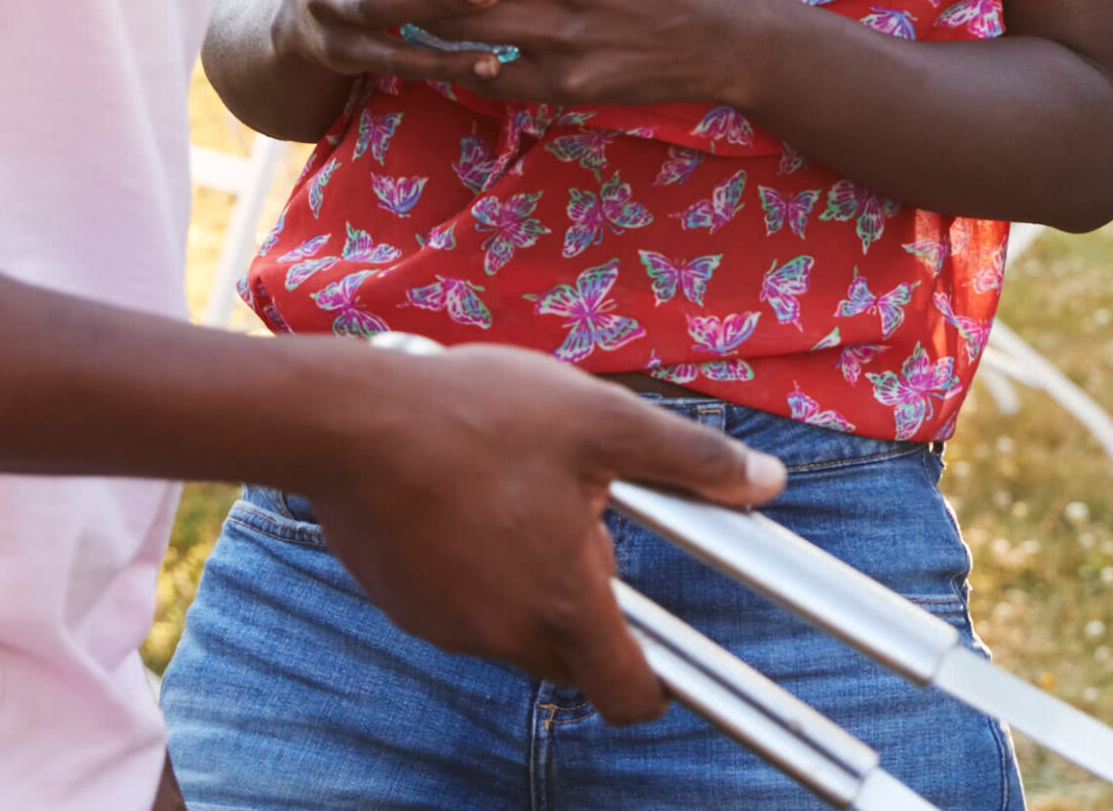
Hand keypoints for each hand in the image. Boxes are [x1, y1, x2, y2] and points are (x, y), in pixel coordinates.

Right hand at [304, 341, 784, 718]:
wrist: (345, 421)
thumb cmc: (474, 416)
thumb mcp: (596, 418)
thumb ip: (688, 458)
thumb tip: (767, 482)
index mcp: (565, 604)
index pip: (630, 696)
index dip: (653, 681)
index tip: (655, 644)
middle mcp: (508, 634)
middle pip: (569, 652)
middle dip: (578, 601)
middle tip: (568, 517)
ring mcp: (448, 626)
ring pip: (509, 624)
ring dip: (519, 579)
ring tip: (504, 491)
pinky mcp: (403, 605)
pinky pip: (456, 604)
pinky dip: (466, 567)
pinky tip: (453, 498)